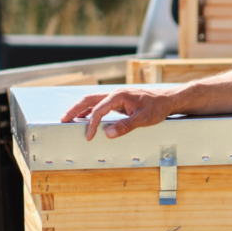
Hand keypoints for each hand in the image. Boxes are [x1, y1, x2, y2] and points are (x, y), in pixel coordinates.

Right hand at [59, 87, 178, 140]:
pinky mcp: (119, 100)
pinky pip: (100, 104)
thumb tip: (107, 134)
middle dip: (74, 109)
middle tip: (62, 120)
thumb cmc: (158, 107)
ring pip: (93, 100)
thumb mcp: (143, 119)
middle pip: (89, 99)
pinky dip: (90, 110)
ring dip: (80, 109)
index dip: (91, 124)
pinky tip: (85, 117)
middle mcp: (115, 93)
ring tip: (68, 119)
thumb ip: (125, 126)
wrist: (168, 99)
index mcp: (119, 96)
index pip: (98, 110)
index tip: (88, 137)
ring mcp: (116, 96)